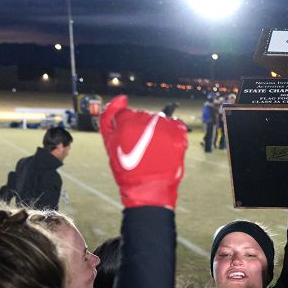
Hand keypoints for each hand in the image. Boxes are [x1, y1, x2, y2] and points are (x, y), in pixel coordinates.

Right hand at [100, 95, 187, 209]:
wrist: (149, 189)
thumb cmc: (127, 170)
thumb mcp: (109, 143)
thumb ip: (109, 117)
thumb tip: (121, 98)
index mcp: (127, 121)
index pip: (126, 113)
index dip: (127, 128)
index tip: (130, 140)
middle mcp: (146, 120)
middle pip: (143, 116)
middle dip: (141, 129)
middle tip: (142, 150)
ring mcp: (164, 127)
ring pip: (158, 120)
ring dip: (156, 131)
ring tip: (154, 151)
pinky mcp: (178, 133)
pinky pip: (175, 125)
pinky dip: (171, 134)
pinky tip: (165, 148)